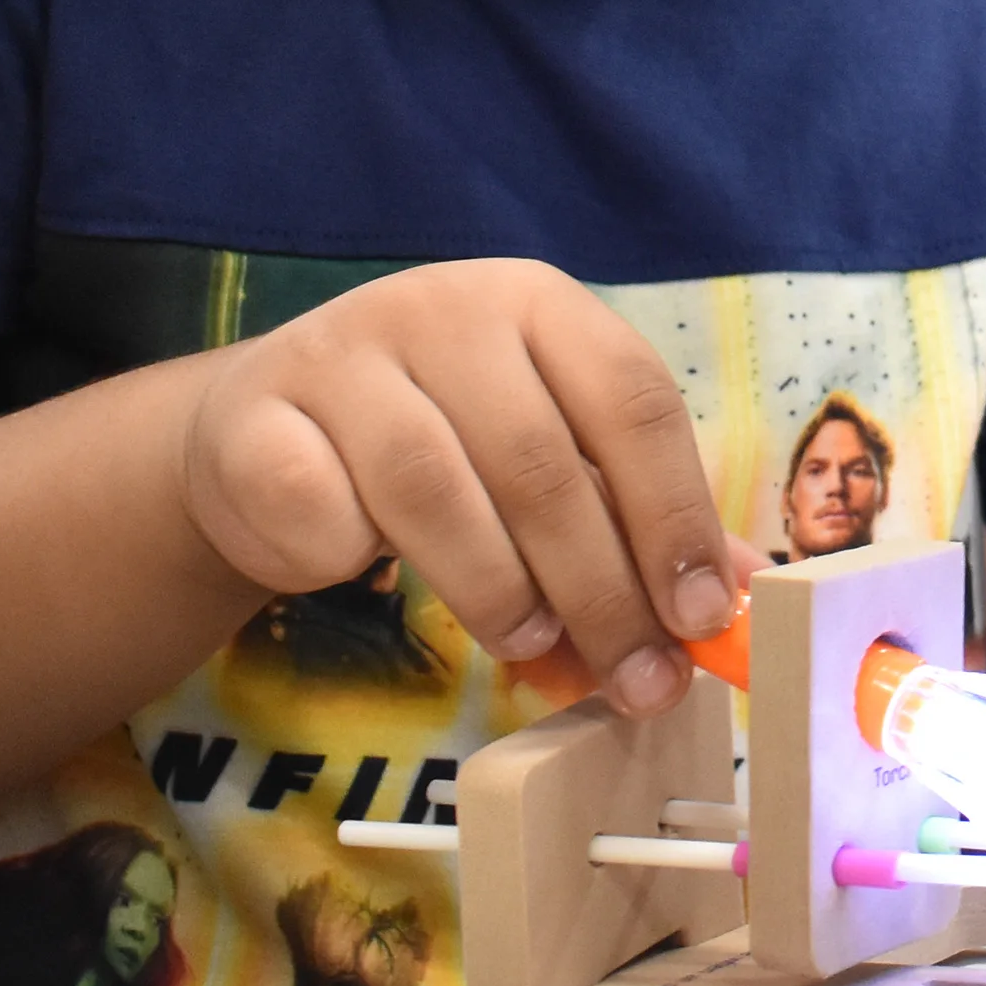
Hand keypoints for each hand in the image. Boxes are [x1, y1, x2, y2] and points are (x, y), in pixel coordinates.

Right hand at [177, 259, 736, 715]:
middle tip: (632, 681)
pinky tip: (370, 576)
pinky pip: (322, 512)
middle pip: (540, 461)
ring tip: (530, 647)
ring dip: (495, 590)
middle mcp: (444, 309)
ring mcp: (340, 356)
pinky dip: (359, 563)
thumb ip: (632, 518)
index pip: (633, 399)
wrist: (266, 428)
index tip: (699, 616)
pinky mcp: (254, 420)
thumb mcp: (547, 459)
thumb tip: (731, 600)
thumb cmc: (443, 443)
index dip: (675, 514)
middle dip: (600, 590)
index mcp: (538, 304)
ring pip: (434, 488)